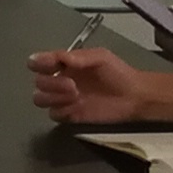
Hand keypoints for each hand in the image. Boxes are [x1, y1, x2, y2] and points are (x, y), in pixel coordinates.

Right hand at [30, 45, 155, 125]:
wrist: (134, 96)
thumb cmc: (118, 73)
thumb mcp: (100, 57)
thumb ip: (77, 57)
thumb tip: (56, 58)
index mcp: (65, 64)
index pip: (39, 62)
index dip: (38, 63)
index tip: (47, 65)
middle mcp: (61, 80)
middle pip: (38, 82)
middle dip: (51, 83)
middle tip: (72, 85)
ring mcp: (65, 99)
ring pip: (40, 99)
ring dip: (53, 97)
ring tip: (74, 95)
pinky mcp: (71, 115)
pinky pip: (54, 115)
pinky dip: (60, 110)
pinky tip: (75, 107)